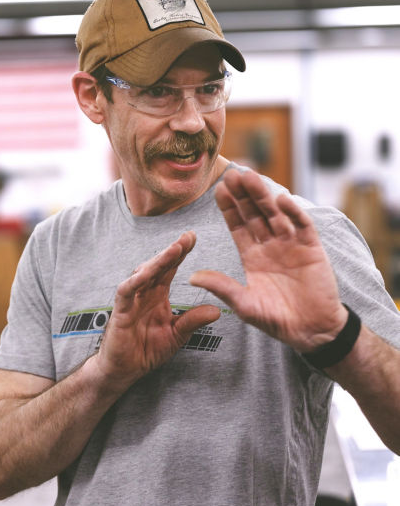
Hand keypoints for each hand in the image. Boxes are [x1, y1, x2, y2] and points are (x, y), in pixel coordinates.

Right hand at [92, 231, 220, 390]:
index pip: (170, 269)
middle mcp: (144, 293)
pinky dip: (134, 282)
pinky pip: (126, 292)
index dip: (181, 253)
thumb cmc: (147, 350)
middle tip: (187, 237)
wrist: (125, 370)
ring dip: (158, 261)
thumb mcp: (177, 335)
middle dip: (172, 250)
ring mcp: (131, 300)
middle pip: (158, 266)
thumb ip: (193, 321)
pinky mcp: (120, 311)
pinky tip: (146, 273)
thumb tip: (217, 310)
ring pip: (143, 274)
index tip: (194, 237)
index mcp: (158, 295)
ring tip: (174, 250)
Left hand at [189, 169, 347, 352]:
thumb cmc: (277, 320)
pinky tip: (281, 199)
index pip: (238, 226)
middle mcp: (270, 245)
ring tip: (252, 177)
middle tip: (232, 174)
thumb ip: (222, 287)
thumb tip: (192, 277)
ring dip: (264, 196)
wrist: (313, 331)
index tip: (218, 190)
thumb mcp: (245, 304)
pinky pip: (302, 225)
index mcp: (252, 256)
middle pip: (254, 214)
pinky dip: (293, 212)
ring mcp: (291, 244)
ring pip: (275, 214)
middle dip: (243, 195)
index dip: (229, 208)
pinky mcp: (312, 248)